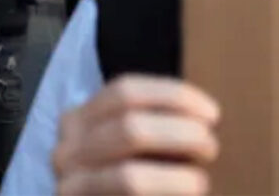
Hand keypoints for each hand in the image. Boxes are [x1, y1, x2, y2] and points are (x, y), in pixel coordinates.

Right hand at [54, 75, 219, 195]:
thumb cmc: (136, 188)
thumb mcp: (136, 152)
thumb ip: (153, 132)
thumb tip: (203, 116)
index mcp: (79, 121)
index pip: (124, 92)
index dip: (173, 97)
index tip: (212, 113)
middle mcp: (66, 148)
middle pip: (129, 127)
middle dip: (180, 135)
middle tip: (210, 148)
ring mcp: (69, 185)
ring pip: (129, 175)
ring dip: (177, 179)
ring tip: (201, 180)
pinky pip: (131, 192)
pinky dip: (170, 189)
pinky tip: (190, 189)